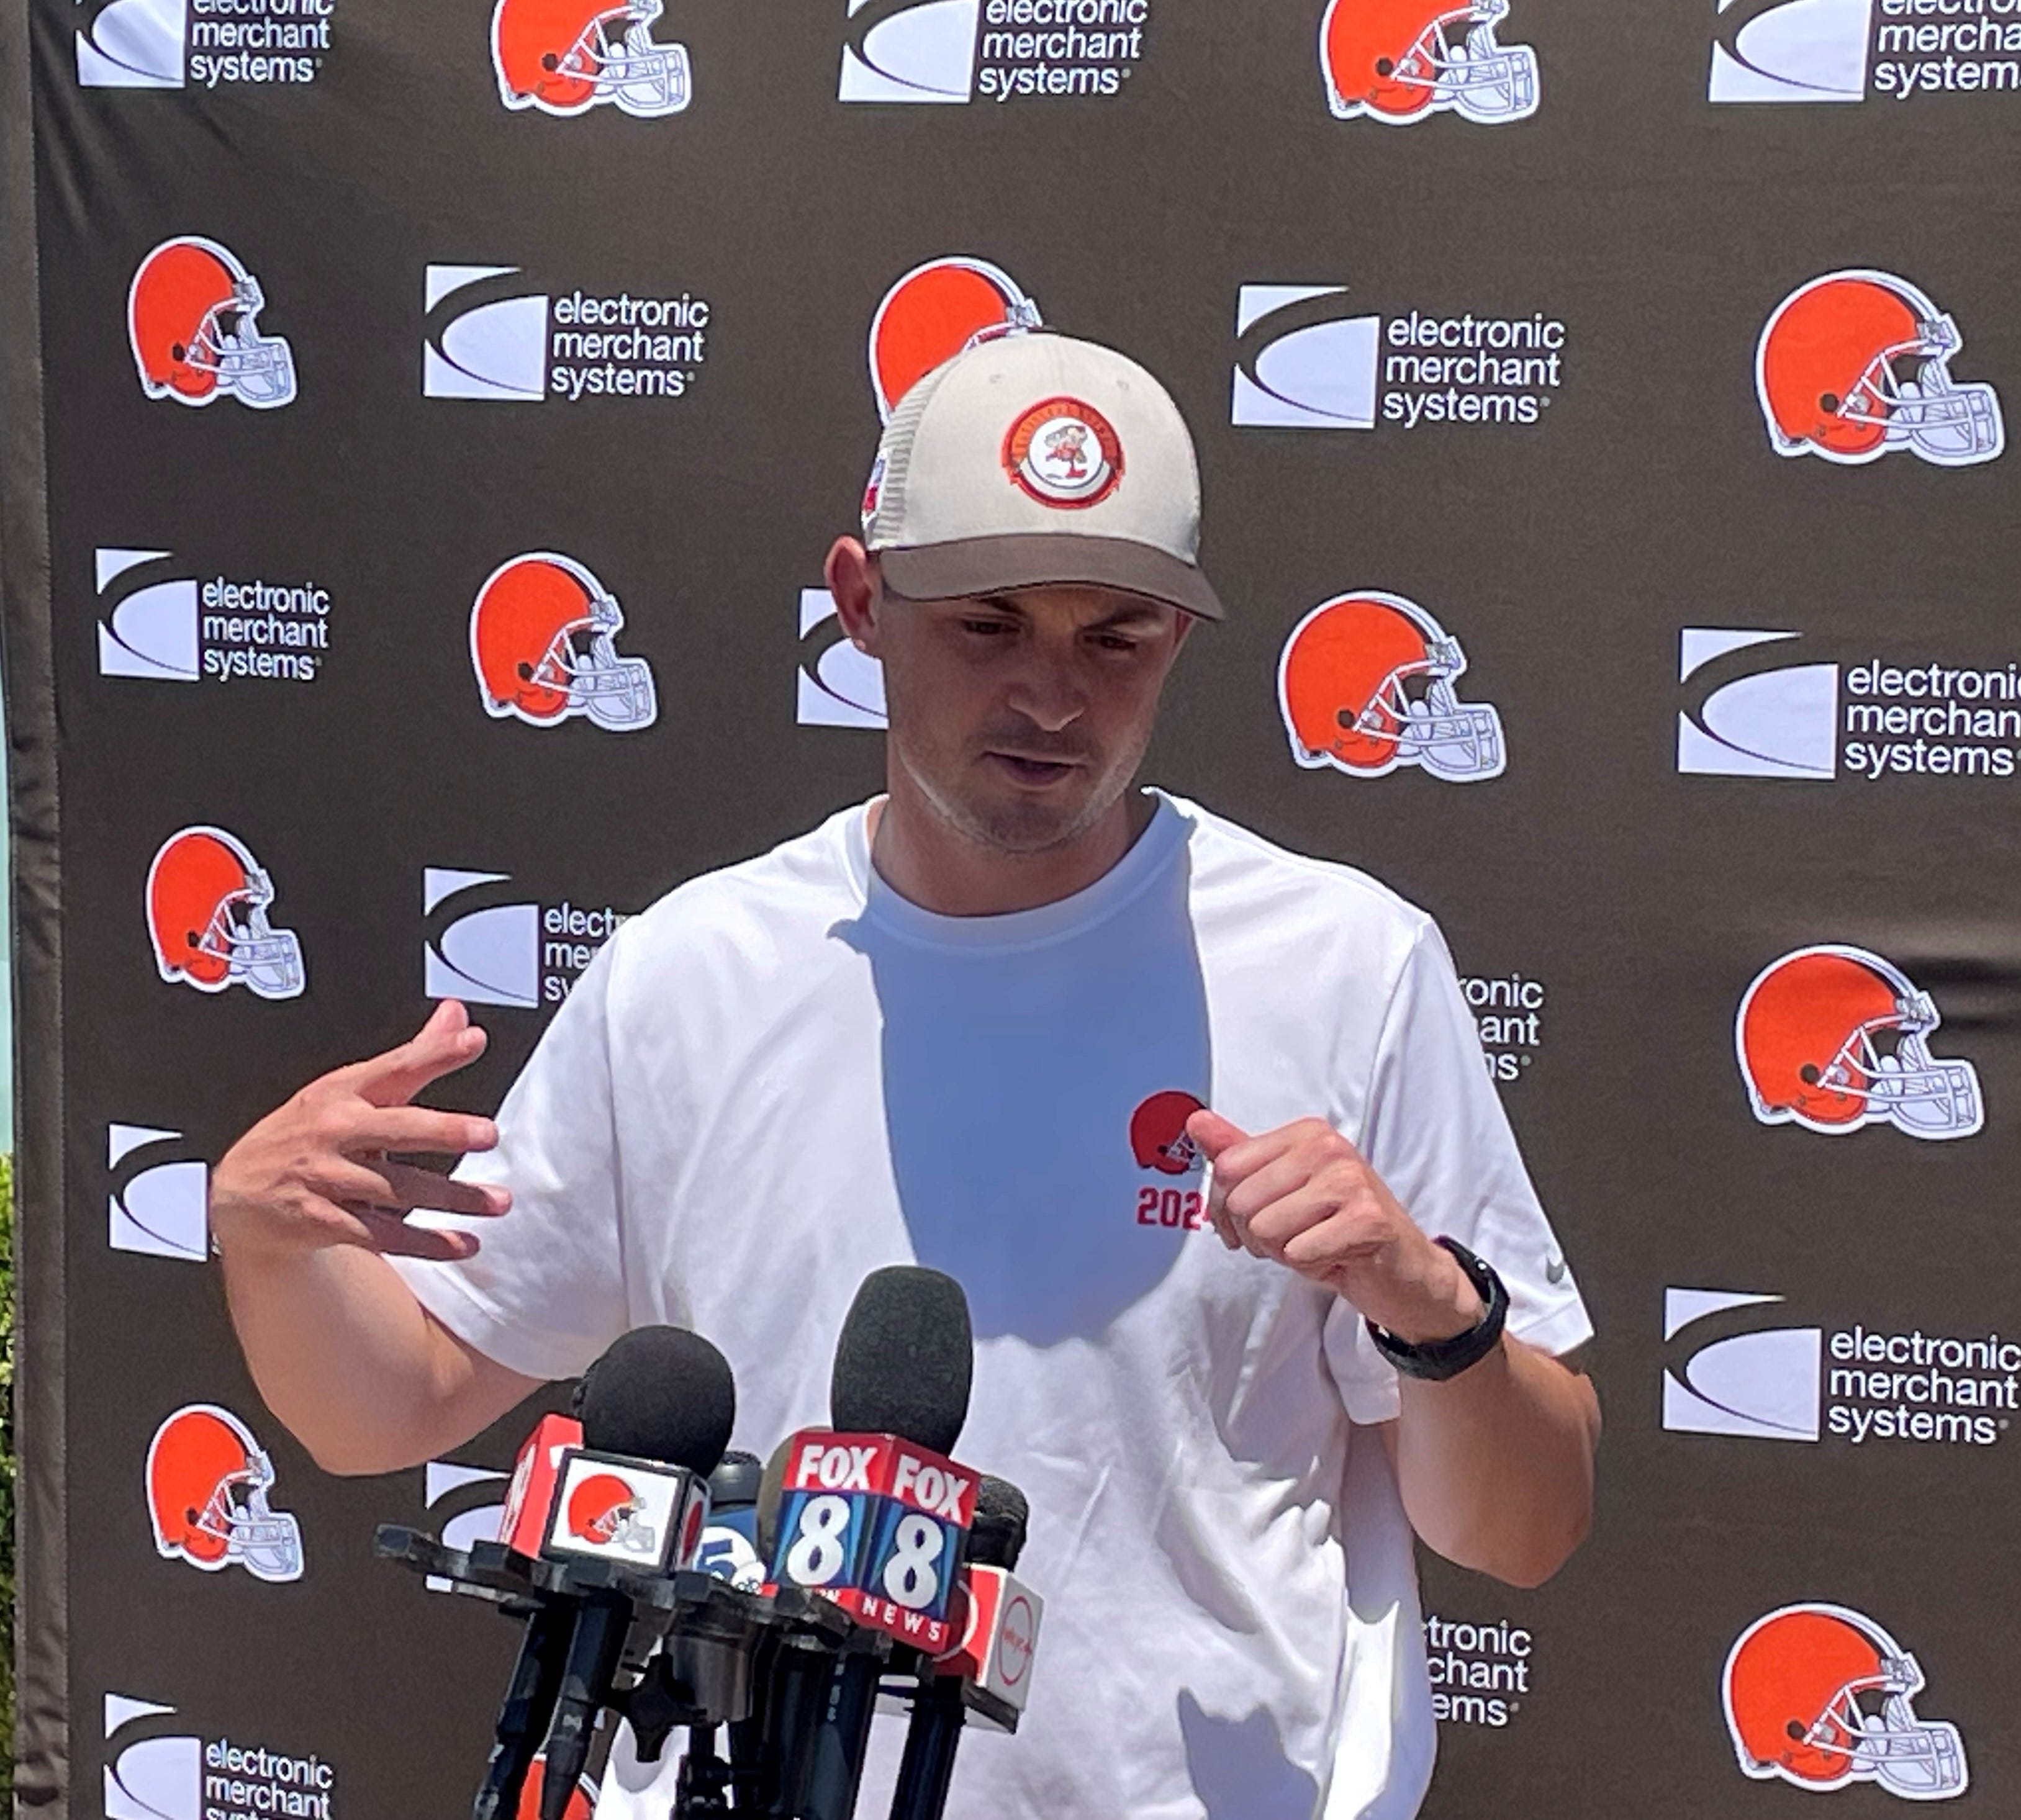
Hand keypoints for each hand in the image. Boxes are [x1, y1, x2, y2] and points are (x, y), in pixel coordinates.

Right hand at [210, 1000, 508, 1264]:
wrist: (240, 1194)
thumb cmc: (308, 1134)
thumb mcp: (350, 1088)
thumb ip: (412, 1057)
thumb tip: (457, 1018)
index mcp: (342, 1091)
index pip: (394, 1067)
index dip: (433, 1053)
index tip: (472, 1041)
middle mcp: (334, 1131)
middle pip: (396, 1129)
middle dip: (444, 1131)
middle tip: (487, 1134)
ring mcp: (325, 1177)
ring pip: (398, 1189)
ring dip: (453, 1198)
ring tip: (497, 1202)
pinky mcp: (322, 1221)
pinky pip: (383, 1235)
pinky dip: (426, 1243)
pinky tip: (462, 1244)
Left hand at [1186, 1111, 1482, 1344]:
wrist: (1402, 1271)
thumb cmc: (1339, 1227)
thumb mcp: (1284, 1188)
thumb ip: (1239, 1155)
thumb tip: (1196, 1122)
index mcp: (1306, 1133)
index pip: (1226, 1167)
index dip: (1224, 1209)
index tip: (1245, 1225)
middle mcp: (1328, 1147)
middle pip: (1241, 1202)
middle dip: (1256, 1236)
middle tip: (1291, 1240)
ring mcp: (1351, 1181)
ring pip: (1266, 1230)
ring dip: (1284, 1253)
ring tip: (1315, 1245)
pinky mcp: (1367, 1220)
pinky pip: (1298, 1253)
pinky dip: (1310, 1267)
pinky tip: (1335, 1258)